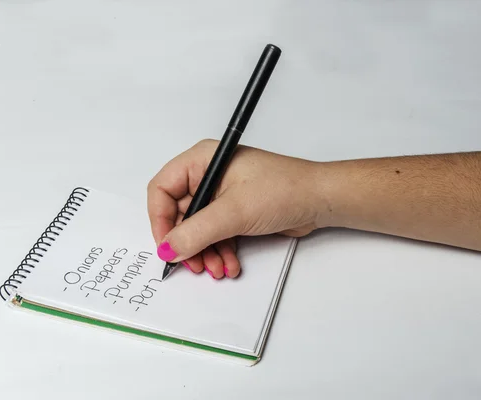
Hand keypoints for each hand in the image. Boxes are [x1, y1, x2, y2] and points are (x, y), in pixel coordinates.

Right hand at [147, 139, 322, 278]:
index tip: (167, 246)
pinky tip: (229, 265)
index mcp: (202, 160)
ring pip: (198, 228)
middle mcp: (208, 175)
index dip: (160, 219)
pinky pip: (215, 234)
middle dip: (187, 242)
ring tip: (217, 268)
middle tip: (194, 264)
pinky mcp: (235, 211)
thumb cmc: (284, 190)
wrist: (320, 200)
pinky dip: (219, 251)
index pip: (162, 189)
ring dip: (204, 252)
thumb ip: (196, 232)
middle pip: (179, 213)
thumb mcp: (234, 212)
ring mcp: (222, 194)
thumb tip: (167, 248)